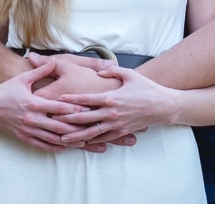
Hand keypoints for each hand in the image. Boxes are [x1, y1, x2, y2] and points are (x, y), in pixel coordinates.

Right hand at [0, 55, 119, 152]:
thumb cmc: (7, 90)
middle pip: (57, 126)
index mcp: (33, 103)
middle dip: (75, 129)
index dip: (72, 110)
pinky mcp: (23, 137)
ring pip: (51, 138)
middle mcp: (32, 119)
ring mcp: (28, 130)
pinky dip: (53, 147)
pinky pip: (41, 145)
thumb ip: (40, 71)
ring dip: (67, 141)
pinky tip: (63, 148)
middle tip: (90, 130)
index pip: (57, 108)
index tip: (86, 110)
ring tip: (82, 142)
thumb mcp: (23, 78)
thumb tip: (53, 61)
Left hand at [56, 64, 176, 144]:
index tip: (58, 100)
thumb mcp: (129, 74)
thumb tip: (99, 71)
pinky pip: (103, 138)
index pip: (87, 99)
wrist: (161, 105)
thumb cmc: (145, 87)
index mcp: (111, 97)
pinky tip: (82, 144)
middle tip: (53, 121)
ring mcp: (115, 124)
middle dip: (68, 120)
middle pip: (85, 118)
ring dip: (76, 136)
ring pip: (92, 132)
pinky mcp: (120, 132)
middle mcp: (111, 113)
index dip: (72, 100)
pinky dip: (92, 142)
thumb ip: (112, 71)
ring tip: (62, 139)